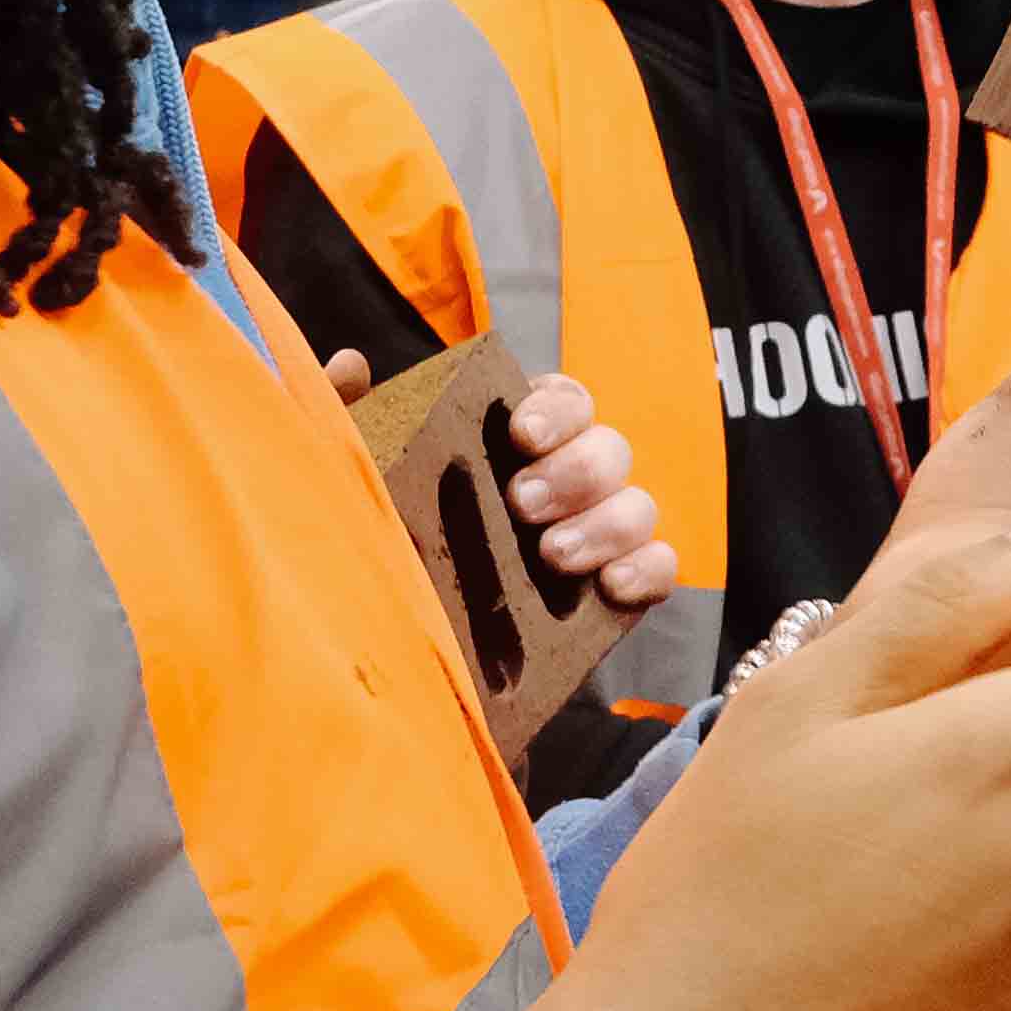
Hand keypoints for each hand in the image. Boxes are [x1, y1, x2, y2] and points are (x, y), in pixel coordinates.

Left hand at [320, 345, 678, 620]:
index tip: (521, 434)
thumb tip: (350, 366)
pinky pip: (661, 566)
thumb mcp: (369, 478)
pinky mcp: (621, 587)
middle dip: (574, 473)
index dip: (555, 409)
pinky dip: (647, 569)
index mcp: (526, 439)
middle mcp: (574, 478)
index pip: (566, 399)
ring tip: (553, 557)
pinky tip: (612, 589)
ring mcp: (603, 533)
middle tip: (523, 504)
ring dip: (605, 524)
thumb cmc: (399, 538)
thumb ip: (354, 422)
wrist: (415, 644)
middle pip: (608, 449)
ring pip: (639, 505)